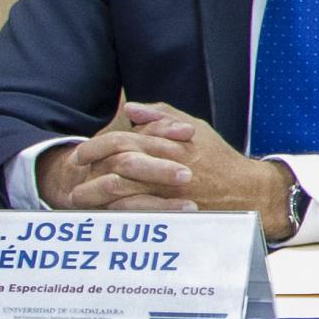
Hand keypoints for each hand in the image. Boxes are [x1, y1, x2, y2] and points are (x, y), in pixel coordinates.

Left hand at [39, 102, 296, 238]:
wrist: (245, 190)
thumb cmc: (218, 158)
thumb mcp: (195, 128)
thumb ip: (162, 115)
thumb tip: (130, 107)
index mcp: (170, 142)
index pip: (124, 139)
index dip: (97, 145)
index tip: (81, 152)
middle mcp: (166, 165)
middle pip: (117, 163)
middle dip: (91, 168)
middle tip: (73, 173)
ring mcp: (167, 190)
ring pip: (121, 189)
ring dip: (94, 192)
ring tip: (76, 196)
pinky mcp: (170, 211)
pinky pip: (134, 211)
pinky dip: (113, 211)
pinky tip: (99, 211)